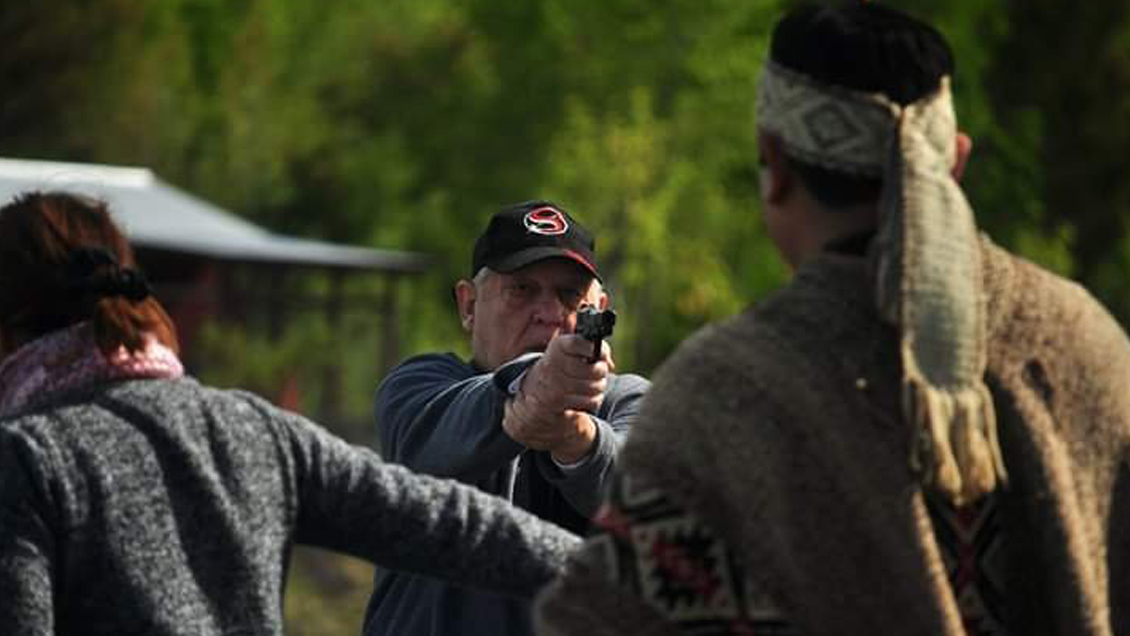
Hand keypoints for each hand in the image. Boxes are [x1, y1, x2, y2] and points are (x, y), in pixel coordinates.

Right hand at [502, 334, 613, 461]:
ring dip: (599, 387)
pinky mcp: (558, 402)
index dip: (593, 348)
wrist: (536, 393)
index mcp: (557, 347)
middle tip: (599, 371)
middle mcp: (553, 364)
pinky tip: (585, 396)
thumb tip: (609, 362)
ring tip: (592, 384)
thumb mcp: (571, 351)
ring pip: (594, 387)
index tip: (601, 353)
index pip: (578, 344)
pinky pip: (590, 401)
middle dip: (602, 371)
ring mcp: (554, 384)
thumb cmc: (562, 367)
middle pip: (593, 369)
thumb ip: (591, 349)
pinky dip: (593, 400)